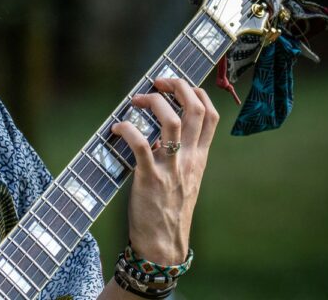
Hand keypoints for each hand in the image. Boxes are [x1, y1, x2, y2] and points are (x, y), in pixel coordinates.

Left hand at [110, 77, 218, 264]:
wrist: (163, 245)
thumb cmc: (168, 210)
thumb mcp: (184, 179)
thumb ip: (178, 154)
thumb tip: (158, 130)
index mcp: (199, 158)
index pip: (211, 115)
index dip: (197, 92)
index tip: (178, 85)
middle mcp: (189, 159)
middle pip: (194, 109)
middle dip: (176, 86)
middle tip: (156, 83)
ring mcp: (171, 168)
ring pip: (170, 120)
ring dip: (152, 102)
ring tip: (135, 101)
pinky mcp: (149, 178)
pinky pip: (140, 145)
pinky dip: (127, 129)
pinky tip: (116, 129)